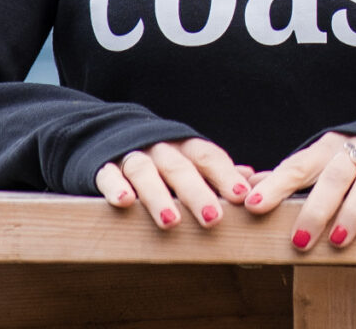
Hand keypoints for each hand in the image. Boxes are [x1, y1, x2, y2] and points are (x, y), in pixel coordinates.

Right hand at [96, 136, 254, 227]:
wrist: (105, 133)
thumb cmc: (158, 158)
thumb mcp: (186, 159)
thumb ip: (215, 171)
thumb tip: (253, 180)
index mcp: (183, 146)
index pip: (208, 156)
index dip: (225, 175)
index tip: (241, 196)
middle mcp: (160, 148)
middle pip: (180, 167)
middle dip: (197, 193)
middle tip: (213, 219)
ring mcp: (130, 155)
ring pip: (145, 171)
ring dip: (158, 196)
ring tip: (171, 222)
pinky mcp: (102, 166)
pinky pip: (108, 174)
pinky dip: (115, 187)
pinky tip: (124, 203)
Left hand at [244, 130, 355, 247]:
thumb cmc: (353, 157)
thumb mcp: (322, 160)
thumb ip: (289, 174)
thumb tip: (247, 187)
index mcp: (328, 148)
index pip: (298, 166)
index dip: (276, 185)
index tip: (253, 206)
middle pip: (333, 176)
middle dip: (315, 209)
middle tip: (299, 241)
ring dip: (351, 211)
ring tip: (337, 240)